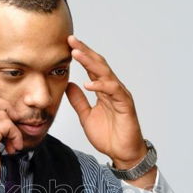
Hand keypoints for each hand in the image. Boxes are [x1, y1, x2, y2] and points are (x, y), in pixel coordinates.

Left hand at [65, 35, 147, 168]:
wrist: (123, 153)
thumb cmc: (108, 136)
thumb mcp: (86, 116)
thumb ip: (78, 101)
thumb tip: (69, 85)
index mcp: (103, 90)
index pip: (91, 67)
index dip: (80, 55)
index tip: (66, 44)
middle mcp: (112, 89)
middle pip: (98, 64)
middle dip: (84, 51)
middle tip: (71, 39)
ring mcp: (120, 95)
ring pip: (105, 74)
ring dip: (90, 63)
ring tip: (76, 54)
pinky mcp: (126, 105)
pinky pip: (113, 91)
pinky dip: (101, 86)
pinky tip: (88, 83)